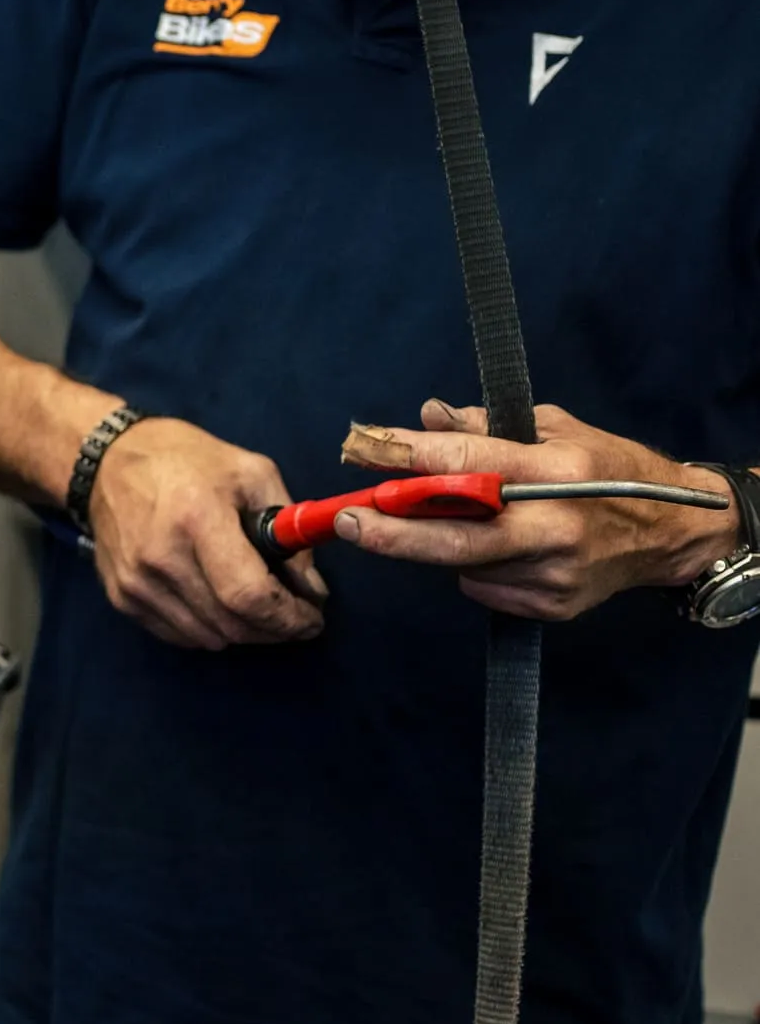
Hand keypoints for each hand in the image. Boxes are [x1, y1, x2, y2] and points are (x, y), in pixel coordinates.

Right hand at [87, 416, 327, 649]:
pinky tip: (220, 607)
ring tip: (260, 612)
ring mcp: (136, 582)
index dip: (288, 617)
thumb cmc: (186, 459)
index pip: (248, 594)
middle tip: (296, 619)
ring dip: (243, 633)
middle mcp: (161, 557)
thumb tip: (311, 588)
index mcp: (197, 519)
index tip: (312, 619)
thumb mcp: (250, 473)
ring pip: (208, 638)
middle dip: (274, 630)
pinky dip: (209, 630)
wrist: (106, 461)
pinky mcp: (121, 597)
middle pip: (231, 624)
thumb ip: (288, 527)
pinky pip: (179, 636)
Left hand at [329, 400, 737, 619]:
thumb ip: (488, 425)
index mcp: (562, 471)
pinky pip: (482, 587)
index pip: (471, 464)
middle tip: (347, 520)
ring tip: (456, 519)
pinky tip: (496, 548)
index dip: (411, 459)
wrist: (676, 534)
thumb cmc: (614, 471)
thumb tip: (426, 416)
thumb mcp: (559, 429)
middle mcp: (558, 528)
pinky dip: (471, 566)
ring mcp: (555, 574)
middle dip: (393, 532)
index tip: (365, 451)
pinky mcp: (552, 607)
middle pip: (458, 538)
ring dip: (439, 542)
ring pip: (463, 563)